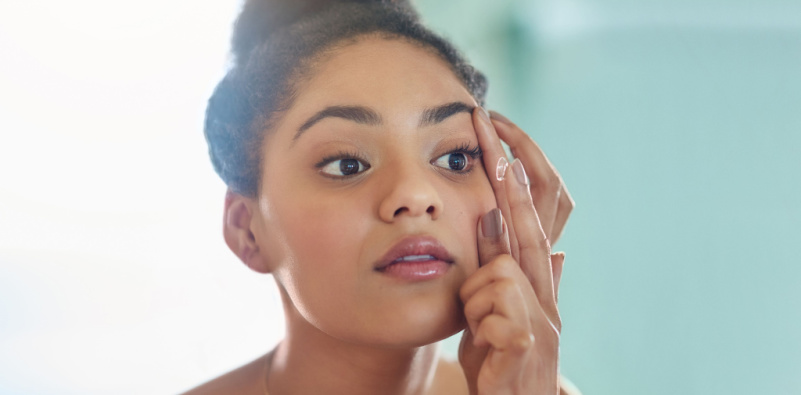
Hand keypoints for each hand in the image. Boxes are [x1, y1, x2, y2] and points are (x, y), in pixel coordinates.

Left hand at [458, 108, 566, 394]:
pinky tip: (487, 347)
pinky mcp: (529, 341)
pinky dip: (482, 327)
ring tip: (480, 330)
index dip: (513, 185)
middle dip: (510, 183)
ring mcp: (543, 317)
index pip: (528, 223)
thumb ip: (503, 274)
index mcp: (534, 283)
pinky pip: (497, 313)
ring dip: (477, 299)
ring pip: (502, 272)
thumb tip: (523, 234)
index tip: (497, 147)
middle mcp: (546, 294)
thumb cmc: (498, 360)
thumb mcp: (492, 313)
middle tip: (492, 138)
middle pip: (532, 227)